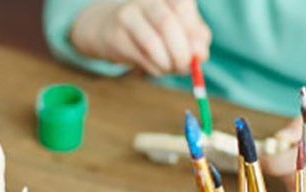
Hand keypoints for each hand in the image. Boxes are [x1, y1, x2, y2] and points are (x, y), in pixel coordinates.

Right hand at [71, 0, 210, 77]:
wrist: (105, 26)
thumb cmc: (150, 28)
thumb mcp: (176, 27)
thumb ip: (194, 37)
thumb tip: (201, 55)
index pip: (183, 7)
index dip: (194, 32)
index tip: (201, 55)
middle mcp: (145, 0)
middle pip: (166, 23)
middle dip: (181, 52)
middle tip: (185, 68)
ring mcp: (127, 16)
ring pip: (152, 43)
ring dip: (166, 63)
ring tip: (170, 70)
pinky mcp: (115, 36)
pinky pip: (140, 57)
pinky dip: (154, 68)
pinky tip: (157, 69)